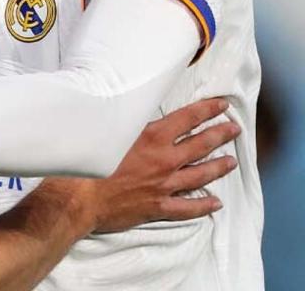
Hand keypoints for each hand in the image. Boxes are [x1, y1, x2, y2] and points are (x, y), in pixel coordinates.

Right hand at [78, 98, 239, 232]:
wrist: (77, 198)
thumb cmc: (85, 161)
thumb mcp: (104, 129)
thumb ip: (122, 119)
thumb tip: (126, 104)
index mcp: (151, 137)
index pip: (187, 118)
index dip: (207, 110)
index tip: (222, 106)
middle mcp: (163, 160)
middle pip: (200, 145)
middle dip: (220, 135)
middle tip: (234, 130)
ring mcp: (163, 185)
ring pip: (199, 174)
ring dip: (218, 167)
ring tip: (231, 162)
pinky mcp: (157, 207)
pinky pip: (187, 207)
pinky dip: (202, 205)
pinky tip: (215, 203)